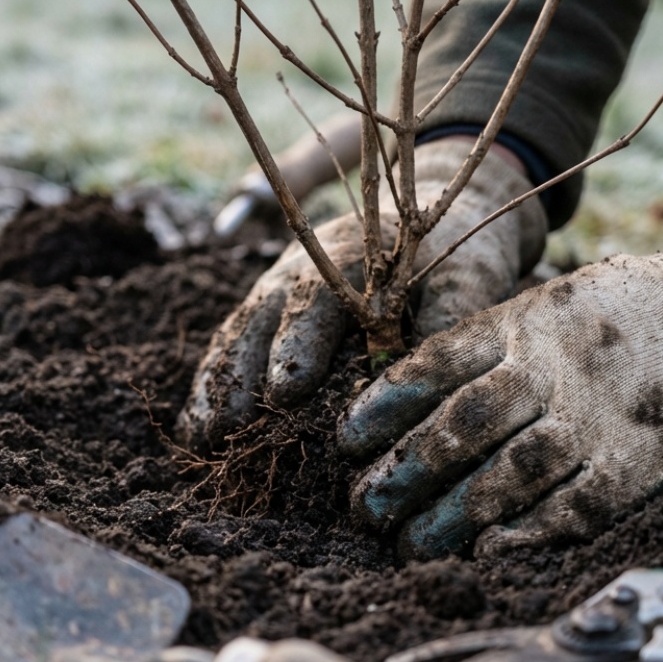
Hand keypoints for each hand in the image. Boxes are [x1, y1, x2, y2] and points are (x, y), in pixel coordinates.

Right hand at [179, 138, 546, 447]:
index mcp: (348, 258)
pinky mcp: (263, 314)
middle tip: (232, 427)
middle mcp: (299, 271)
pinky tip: (195, 432)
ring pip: (235, 337)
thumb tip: (438, 366)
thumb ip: (453, 314)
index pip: (316, 301)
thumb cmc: (453, 257)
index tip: (287, 389)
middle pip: (260, 322)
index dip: (298, 344)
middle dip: (245, 376)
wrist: (425, 222)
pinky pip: (228, 349)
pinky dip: (211, 387)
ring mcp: (273, 291)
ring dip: (217, 387)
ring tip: (203, 440)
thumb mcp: (467, 277)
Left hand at [338, 194, 662, 559]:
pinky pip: (571, 509)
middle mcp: (552, 368)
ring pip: (505, 477)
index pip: (432, 367)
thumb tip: (421, 395)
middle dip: (402, 475)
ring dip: (451, 519)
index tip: (347, 443)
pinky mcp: (640, 462)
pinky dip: (524, 537)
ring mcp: (596, 417)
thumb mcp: (556, 299)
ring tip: (412, 546)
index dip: (382, 409)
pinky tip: (487, 554)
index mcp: (524, 322)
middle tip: (365, 509)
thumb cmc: (635, 308)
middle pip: (458, 429)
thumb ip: (497, 342)